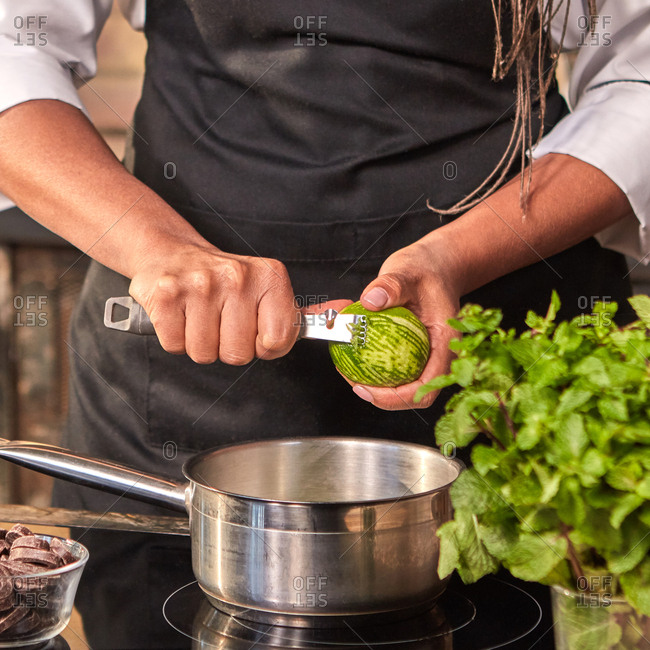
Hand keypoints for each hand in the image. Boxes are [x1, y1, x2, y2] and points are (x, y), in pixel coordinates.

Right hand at [129, 243, 298, 364]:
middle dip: (228, 347)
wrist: (171, 253)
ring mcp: (199, 286)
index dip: (264, 346)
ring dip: (200, 343)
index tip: (256, 332)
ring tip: (200, 316)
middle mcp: (236, 277)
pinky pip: (175, 346)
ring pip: (205, 354)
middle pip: (238, 354)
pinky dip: (176, 338)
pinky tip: (181, 314)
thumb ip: (297, 313)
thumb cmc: (222, 280)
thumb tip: (337, 320)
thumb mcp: (265, 289)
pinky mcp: (165, 296)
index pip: (279, 339)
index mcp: (268, 277)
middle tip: (221, 320)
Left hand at [346, 242, 460, 409]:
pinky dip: (375, 370)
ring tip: (349, 374)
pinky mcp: (414, 351)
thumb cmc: (426, 269)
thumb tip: (370, 301)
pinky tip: (352, 361)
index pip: (427, 386)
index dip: (397, 397)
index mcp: (446, 343)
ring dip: (378, 387)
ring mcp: (427, 356)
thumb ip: (391, 286)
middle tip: (354, 384)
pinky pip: (396, 369)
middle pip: (415, 394)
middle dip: (384, 398)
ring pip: (405, 385)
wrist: (436, 264)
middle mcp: (439, 355)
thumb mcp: (408, 271)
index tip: (368, 390)